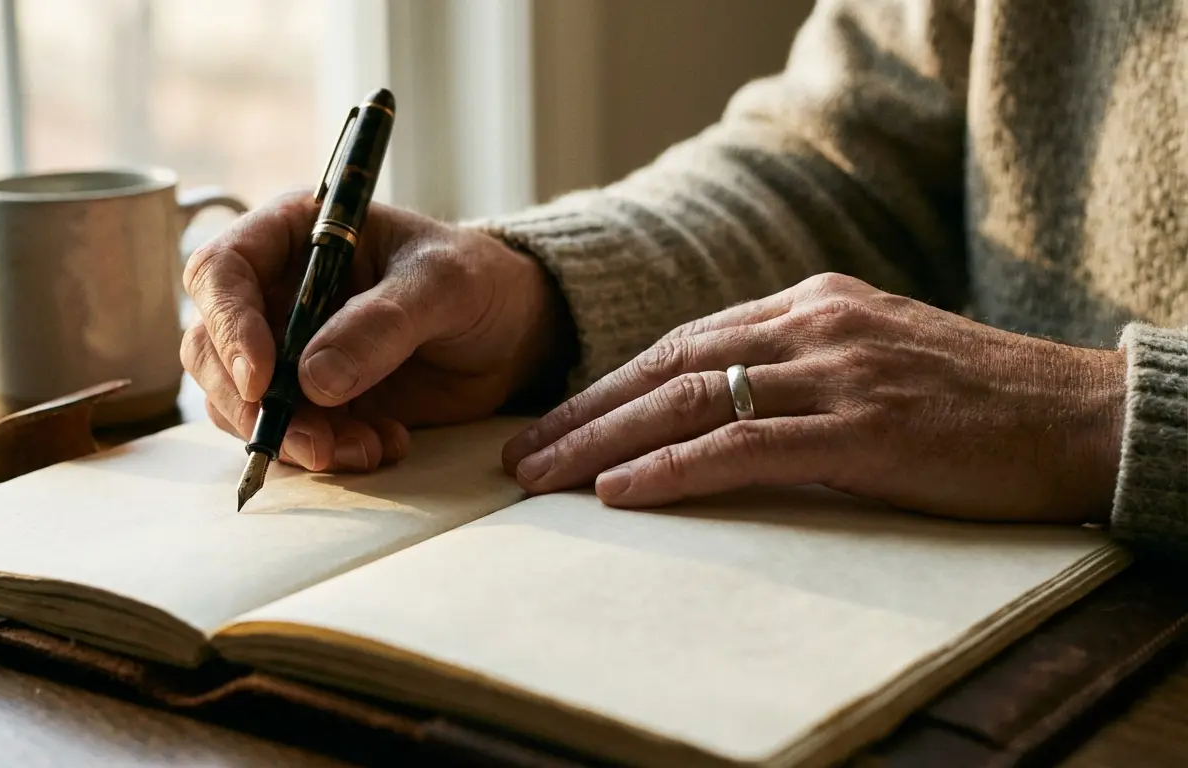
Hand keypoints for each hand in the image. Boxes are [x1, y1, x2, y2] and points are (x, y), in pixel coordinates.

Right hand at [182, 190, 568, 472]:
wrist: (513, 331)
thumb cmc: (478, 280)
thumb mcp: (444, 285)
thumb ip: (382, 324)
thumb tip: (312, 379)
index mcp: (294, 235)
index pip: (221, 271)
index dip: (229, 325)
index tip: (262, 379)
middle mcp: (277, 291)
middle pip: (211, 347)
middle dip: (253, 404)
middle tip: (311, 441)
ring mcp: (289, 350)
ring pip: (242, 402)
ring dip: (293, 437)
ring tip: (367, 448)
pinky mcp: (313, 400)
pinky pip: (289, 434)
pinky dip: (326, 453)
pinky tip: (382, 446)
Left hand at [501, 273, 1127, 523]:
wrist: (1075, 415)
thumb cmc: (974, 399)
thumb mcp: (874, 358)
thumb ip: (798, 369)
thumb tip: (719, 412)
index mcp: (811, 304)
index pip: (684, 341)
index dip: (611, 385)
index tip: (557, 422)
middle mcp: (812, 325)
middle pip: (667, 365)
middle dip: (584, 413)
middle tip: (521, 455)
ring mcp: (836, 373)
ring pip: (688, 401)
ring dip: (603, 442)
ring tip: (543, 478)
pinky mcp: (862, 430)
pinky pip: (742, 446)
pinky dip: (671, 468)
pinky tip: (621, 491)